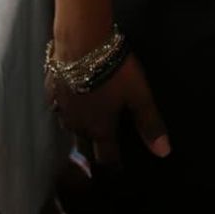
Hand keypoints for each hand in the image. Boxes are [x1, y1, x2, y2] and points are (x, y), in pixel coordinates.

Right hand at [45, 52, 170, 167]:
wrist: (82, 43)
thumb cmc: (115, 71)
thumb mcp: (139, 95)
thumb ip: (149, 123)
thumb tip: (164, 153)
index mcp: (100, 129)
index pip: (106, 156)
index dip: (114, 165)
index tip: (118, 170)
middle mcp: (78, 125)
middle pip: (86, 143)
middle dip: (94, 147)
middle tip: (102, 148)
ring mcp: (61, 109)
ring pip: (70, 126)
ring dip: (80, 127)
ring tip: (88, 124)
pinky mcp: (51, 91)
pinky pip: (59, 106)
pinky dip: (68, 107)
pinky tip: (72, 100)